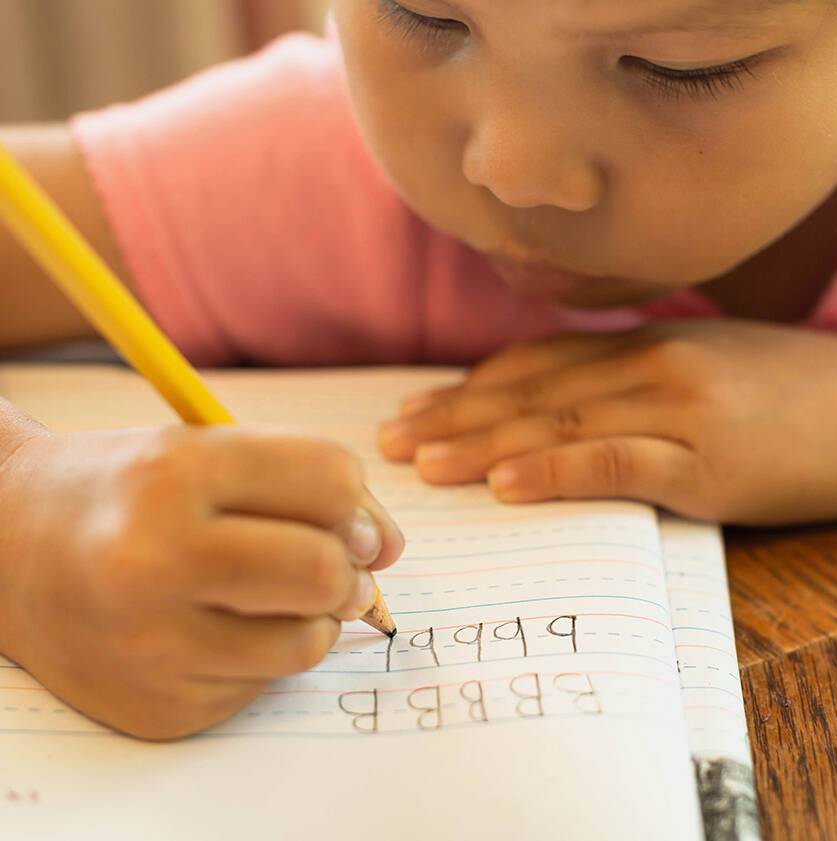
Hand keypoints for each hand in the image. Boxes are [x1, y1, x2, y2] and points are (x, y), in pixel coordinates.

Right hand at [0, 424, 402, 738]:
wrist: (10, 550)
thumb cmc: (128, 491)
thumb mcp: (208, 452)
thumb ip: (305, 483)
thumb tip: (390, 549)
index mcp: (177, 472)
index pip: (329, 478)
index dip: (358, 501)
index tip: (350, 516)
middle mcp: (156, 559)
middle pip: (324, 570)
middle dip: (349, 568)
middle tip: (333, 565)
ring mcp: (152, 645)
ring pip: (308, 642)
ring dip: (316, 617)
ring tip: (274, 595)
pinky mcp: (160, 707)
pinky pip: (265, 685)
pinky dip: (264, 654)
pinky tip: (219, 629)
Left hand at [378, 319, 836, 525]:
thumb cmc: (785, 395)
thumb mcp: (700, 364)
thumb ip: (627, 374)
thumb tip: (557, 399)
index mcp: (642, 343)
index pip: (533, 364)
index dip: (468, 387)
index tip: (416, 408)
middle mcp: (648, 365)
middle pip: (530, 393)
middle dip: (454, 417)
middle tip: (391, 441)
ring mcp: (677, 410)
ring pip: (559, 425)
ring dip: (483, 446)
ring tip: (423, 466)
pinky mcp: (708, 461)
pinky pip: (617, 463)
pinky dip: (556, 472)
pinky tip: (504, 487)